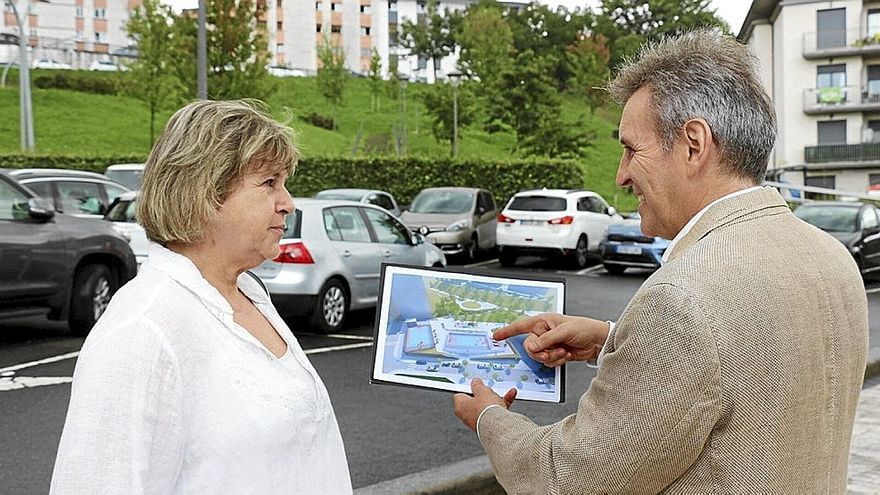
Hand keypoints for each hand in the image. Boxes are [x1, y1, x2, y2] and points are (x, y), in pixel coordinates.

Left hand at [453, 378, 516, 431]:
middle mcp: (467, 415)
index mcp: (460, 406)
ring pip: (486, 406)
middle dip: (483, 394)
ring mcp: (478, 421)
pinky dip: (502, 404)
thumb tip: (475, 383)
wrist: (497, 426)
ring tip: (500, 393)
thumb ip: (477, 385)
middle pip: (474, 401)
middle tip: (488, 389)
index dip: (468, 388)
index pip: (460, 395)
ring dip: (495, 399)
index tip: (474, 384)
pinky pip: (495, 412)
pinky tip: (510, 396)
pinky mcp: (488, 425)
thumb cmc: (485, 410)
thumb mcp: (482, 390)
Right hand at [494, 314, 609, 366]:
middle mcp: (544, 333)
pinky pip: (547, 362)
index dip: (507, 331)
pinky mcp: (555, 354)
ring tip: (563, 352)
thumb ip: (545, 340)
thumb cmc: (584, 328)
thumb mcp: (563, 332)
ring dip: (551, 357)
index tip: (496, 336)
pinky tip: (566, 355)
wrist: (597, 341)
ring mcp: (549, 344)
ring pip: (538, 356)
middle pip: (529, 346)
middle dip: (541, 352)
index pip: (521, 326)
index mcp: (543, 322)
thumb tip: (531, 347)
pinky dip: (556, 361)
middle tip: (553, 351)